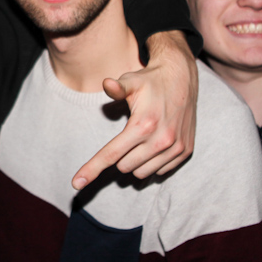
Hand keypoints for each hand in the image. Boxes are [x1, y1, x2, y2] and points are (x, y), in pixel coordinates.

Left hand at [72, 30, 197, 188]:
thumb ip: (117, 88)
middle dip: (120, 156)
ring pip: (142, 172)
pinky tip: (155, 144)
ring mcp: (175, 148)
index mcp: (143, 125)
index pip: (111, 154)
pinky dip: (153, 163)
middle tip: (127, 136)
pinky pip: (160, 172)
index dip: (91, 169)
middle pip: (124, 166)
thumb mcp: (131, 81)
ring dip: (136, 162)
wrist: (182, 78)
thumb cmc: (150, 81)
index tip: (76, 184)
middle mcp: (161, 140)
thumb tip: (106, 84)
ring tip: (141, 139)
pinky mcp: (185, 152)